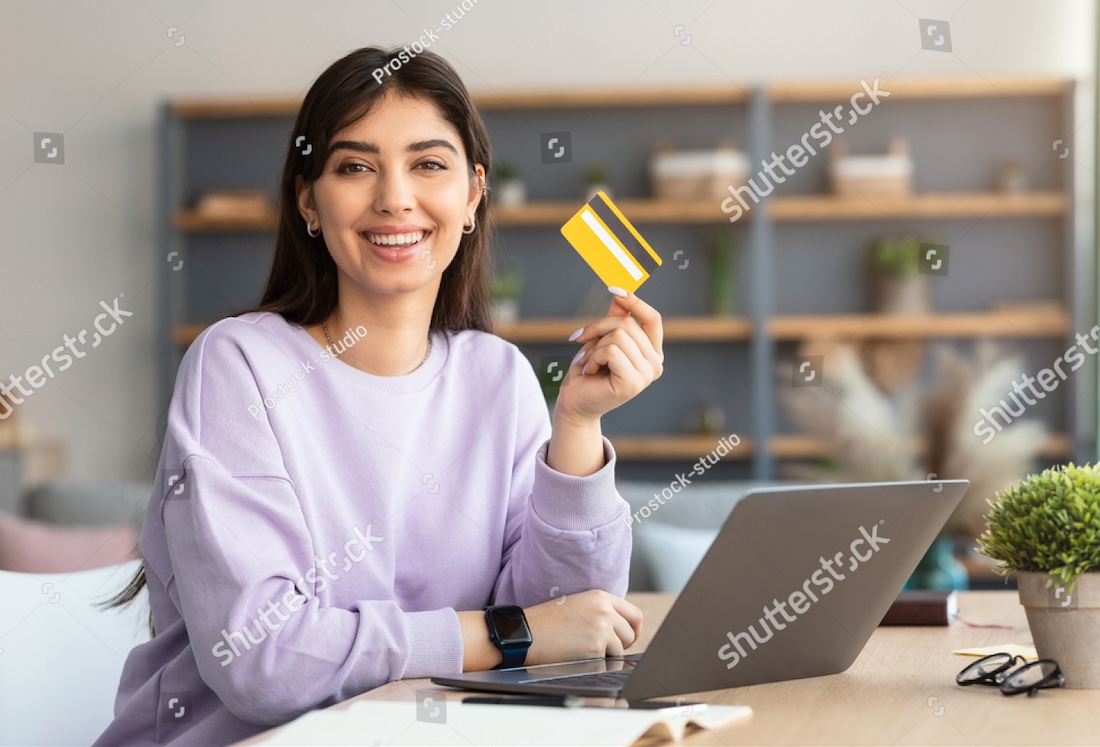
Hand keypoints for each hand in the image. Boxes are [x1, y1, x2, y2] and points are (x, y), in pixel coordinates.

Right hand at [523, 589, 642, 665]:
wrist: (527, 633)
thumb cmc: (547, 622)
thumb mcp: (578, 605)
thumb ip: (601, 611)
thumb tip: (623, 631)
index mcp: (600, 596)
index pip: (634, 615)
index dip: (633, 630)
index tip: (627, 639)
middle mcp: (604, 610)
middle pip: (630, 634)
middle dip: (621, 645)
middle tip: (604, 650)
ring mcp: (601, 628)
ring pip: (620, 650)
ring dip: (607, 656)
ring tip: (584, 651)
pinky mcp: (595, 646)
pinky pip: (608, 662)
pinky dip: (597, 664)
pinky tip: (579, 657)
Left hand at [555, 288, 663, 424]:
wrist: (575, 402)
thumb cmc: (588, 370)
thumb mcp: (602, 339)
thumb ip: (616, 318)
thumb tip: (620, 291)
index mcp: (653, 352)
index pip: (653, 318)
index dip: (635, 302)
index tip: (614, 289)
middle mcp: (655, 364)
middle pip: (627, 324)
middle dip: (598, 328)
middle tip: (582, 341)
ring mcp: (646, 375)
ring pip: (618, 336)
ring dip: (594, 346)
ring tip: (589, 362)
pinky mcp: (632, 383)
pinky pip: (611, 351)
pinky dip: (594, 357)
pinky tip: (590, 371)